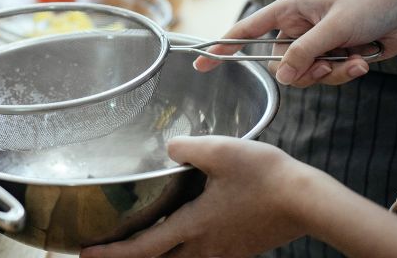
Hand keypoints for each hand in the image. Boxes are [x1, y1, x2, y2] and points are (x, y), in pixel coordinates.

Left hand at [80, 136, 311, 257]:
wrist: (309, 201)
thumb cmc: (266, 177)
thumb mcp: (219, 151)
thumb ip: (186, 148)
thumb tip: (169, 148)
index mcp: (193, 226)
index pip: (143, 248)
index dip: (112, 253)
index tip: (87, 253)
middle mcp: (205, 247)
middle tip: (105, 253)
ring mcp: (223, 251)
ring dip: (158, 257)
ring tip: (141, 244)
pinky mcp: (239, 249)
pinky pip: (203, 257)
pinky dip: (182, 252)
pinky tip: (183, 237)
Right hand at [193, 0, 396, 86]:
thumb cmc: (371, 3)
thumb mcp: (333, 26)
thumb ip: (304, 52)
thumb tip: (282, 77)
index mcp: (288, 11)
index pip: (245, 31)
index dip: (223, 47)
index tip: (202, 62)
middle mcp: (296, 29)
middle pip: (278, 64)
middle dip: (303, 70)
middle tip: (326, 63)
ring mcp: (314, 45)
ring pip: (303, 75)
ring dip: (329, 73)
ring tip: (351, 59)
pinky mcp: (332, 58)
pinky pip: (325, 78)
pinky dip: (344, 73)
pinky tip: (363, 61)